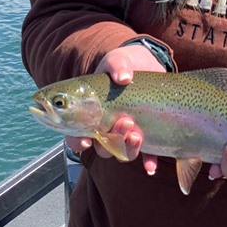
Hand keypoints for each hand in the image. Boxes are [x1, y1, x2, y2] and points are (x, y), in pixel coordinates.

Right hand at [65, 43, 166, 174]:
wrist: (148, 65)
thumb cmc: (124, 64)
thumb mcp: (118, 59)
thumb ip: (116, 64)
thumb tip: (123, 77)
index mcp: (90, 112)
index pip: (75, 134)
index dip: (77, 141)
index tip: (85, 139)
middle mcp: (106, 127)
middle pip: (101, 145)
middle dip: (110, 139)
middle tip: (124, 121)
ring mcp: (126, 132)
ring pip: (121, 152)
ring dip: (128, 148)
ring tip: (137, 133)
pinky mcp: (146, 134)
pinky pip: (146, 155)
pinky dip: (148, 162)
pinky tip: (151, 167)